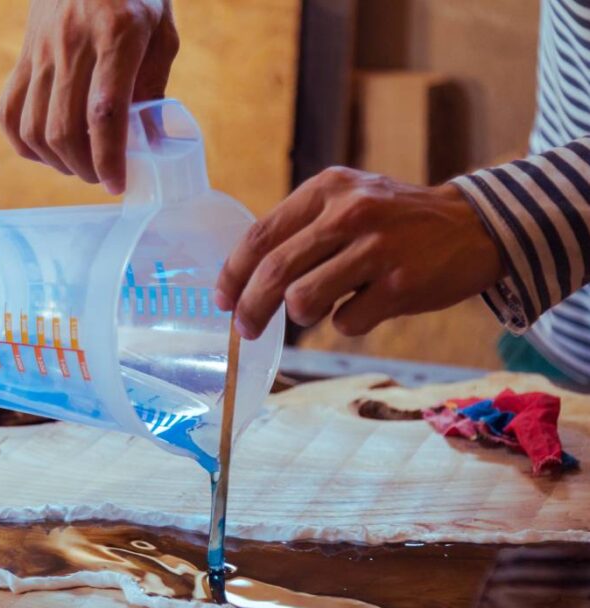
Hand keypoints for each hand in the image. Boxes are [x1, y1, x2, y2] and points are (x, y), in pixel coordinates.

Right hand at [0, 0, 178, 194]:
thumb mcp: (161, 32)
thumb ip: (155, 86)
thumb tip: (149, 141)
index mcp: (116, 34)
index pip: (104, 112)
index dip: (109, 158)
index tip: (118, 184)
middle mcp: (72, 44)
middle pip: (64, 129)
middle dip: (85, 168)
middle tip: (103, 177)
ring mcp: (41, 50)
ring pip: (35, 128)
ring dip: (57, 162)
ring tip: (79, 166)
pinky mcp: (23, 56)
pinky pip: (9, 112)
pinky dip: (24, 143)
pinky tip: (47, 150)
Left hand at [215, 167, 504, 338]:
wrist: (474, 226)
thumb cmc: (395, 221)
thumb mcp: (348, 201)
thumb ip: (302, 229)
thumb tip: (247, 279)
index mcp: (327, 189)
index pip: (260, 235)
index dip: (233, 274)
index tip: (222, 300)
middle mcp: (350, 212)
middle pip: (274, 273)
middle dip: (251, 309)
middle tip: (246, 330)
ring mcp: (377, 248)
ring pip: (303, 301)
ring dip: (302, 316)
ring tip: (321, 307)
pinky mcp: (402, 284)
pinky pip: (346, 322)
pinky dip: (347, 323)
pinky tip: (366, 305)